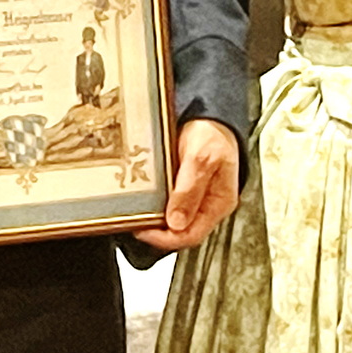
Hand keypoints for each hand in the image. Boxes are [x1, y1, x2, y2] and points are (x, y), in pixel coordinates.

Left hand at [133, 119, 240, 252]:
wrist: (207, 113)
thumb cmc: (211, 133)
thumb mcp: (201, 159)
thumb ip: (189, 190)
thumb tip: (177, 222)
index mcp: (219, 203)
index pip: (192, 235)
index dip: (166, 239)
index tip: (143, 231)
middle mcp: (206, 203)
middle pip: (180, 230)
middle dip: (156, 230)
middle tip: (133, 220)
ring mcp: (194, 196)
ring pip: (171, 218)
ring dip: (153, 217)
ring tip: (133, 211)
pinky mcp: (181, 187)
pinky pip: (166, 202)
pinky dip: (153, 203)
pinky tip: (141, 198)